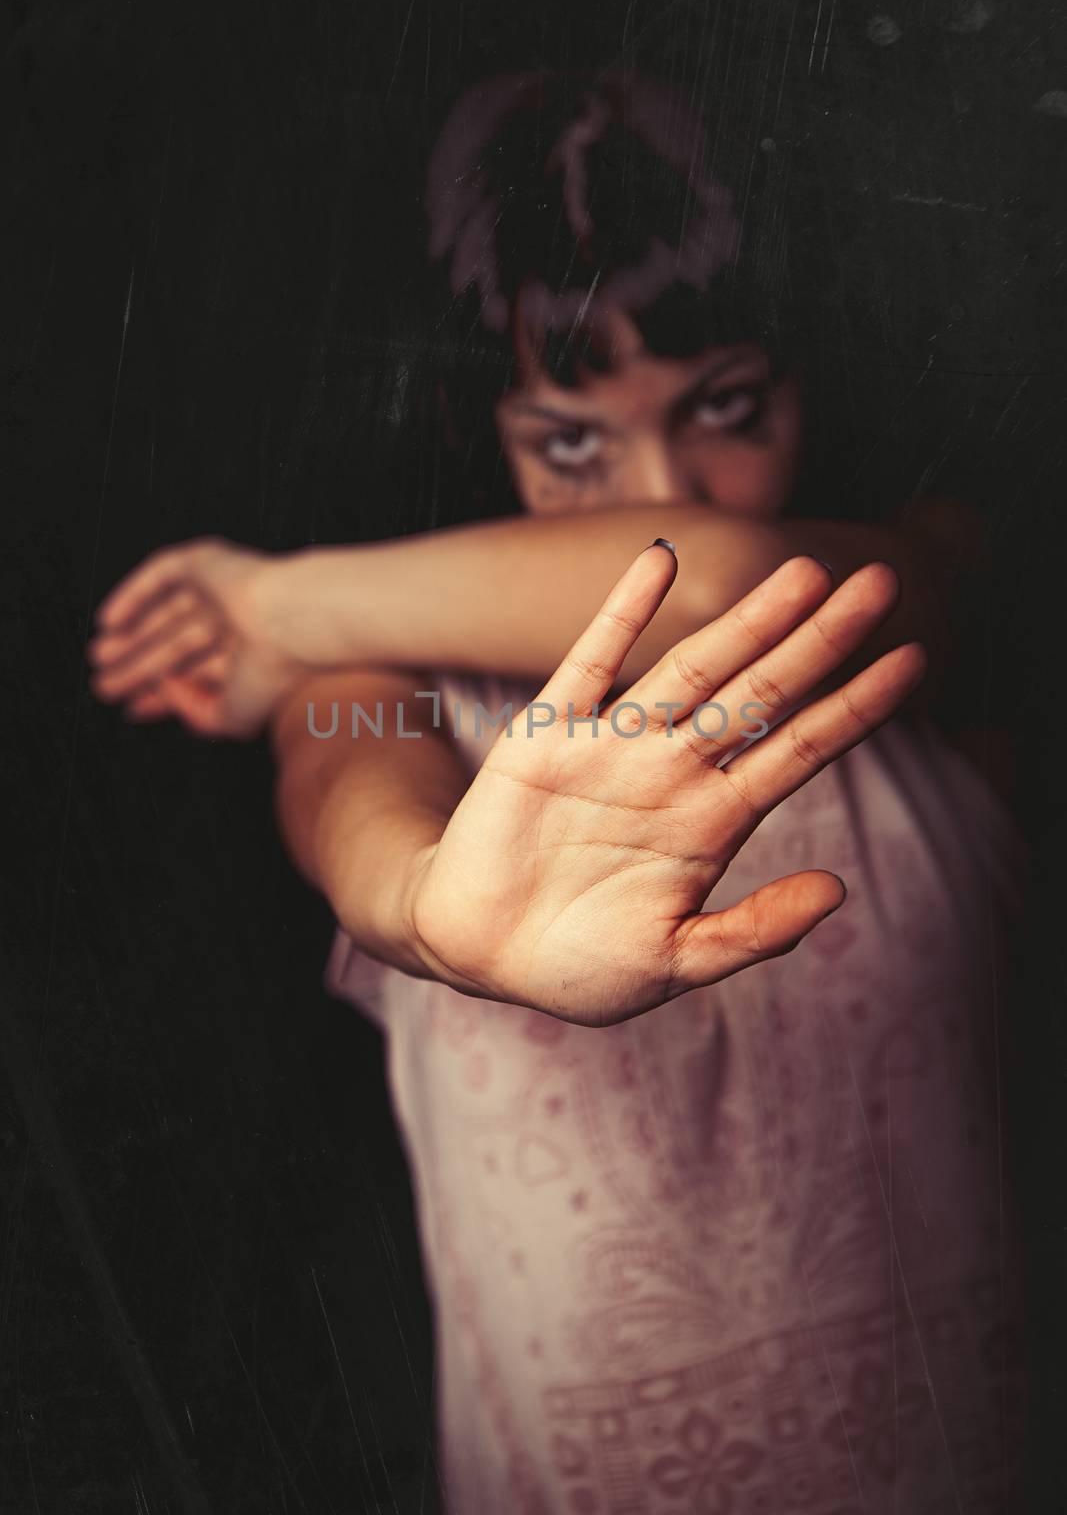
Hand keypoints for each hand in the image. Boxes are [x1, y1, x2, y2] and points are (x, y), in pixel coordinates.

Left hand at [88, 538, 305, 736]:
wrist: (290, 622)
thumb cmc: (269, 673)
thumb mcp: (228, 717)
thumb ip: (194, 713)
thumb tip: (164, 687)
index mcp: (250, 653)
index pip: (199, 672)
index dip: (163, 692)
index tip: (133, 708)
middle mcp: (237, 618)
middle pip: (177, 644)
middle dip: (140, 665)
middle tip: (107, 684)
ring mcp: (223, 587)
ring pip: (167, 612)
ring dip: (133, 635)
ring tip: (100, 657)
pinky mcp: (208, 561)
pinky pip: (161, 574)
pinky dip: (132, 595)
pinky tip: (108, 620)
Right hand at [403, 545, 924, 1024]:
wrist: (480, 951)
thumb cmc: (581, 966)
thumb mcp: (677, 962)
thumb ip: (753, 931)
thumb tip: (838, 890)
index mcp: (715, 822)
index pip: (800, 749)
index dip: (856, 707)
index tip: (914, 662)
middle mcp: (675, 772)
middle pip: (761, 692)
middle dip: (820, 640)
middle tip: (881, 581)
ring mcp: (614, 747)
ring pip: (694, 668)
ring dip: (747, 620)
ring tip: (803, 569)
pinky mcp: (548, 735)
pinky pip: (590, 662)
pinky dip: (622, 612)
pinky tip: (657, 562)